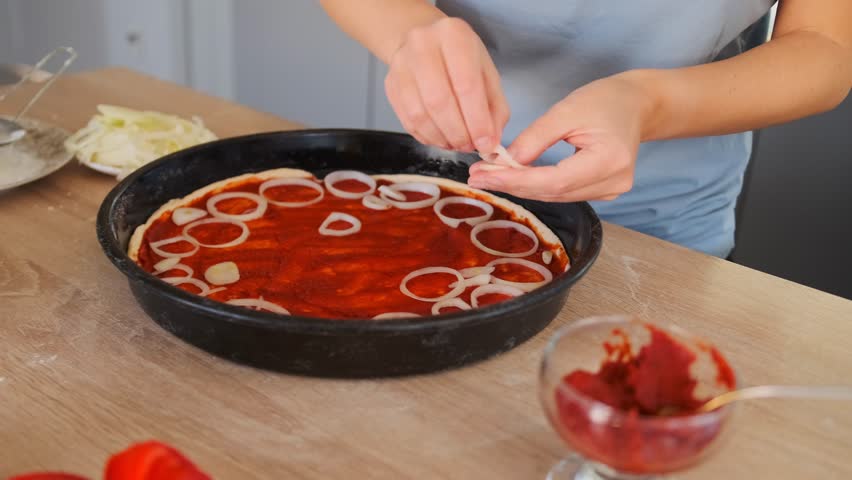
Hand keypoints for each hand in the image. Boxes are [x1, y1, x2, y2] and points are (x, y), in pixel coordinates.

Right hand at [385, 17, 509, 151]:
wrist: (426, 44)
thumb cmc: (461, 60)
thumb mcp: (487, 74)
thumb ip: (494, 108)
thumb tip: (489, 143)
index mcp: (453, 35)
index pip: (466, 84)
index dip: (477, 120)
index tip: (485, 143)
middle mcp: (422, 45)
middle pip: (439, 101)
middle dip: (458, 132)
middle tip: (470, 146)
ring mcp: (401, 65)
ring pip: (419, 114)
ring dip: (441, 138)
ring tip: (456, 144)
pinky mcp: (390, 84)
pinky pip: (407, 120)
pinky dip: (427, 137)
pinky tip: (441, 138)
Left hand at [467, 73, 653, 201]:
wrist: (637, 104)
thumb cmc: (606, 100)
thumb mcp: (567, 110)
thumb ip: (535, 138)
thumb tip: (505, 162)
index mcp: (609, 161)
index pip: (554, 181)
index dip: (516, 181)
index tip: (484, 175)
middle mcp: (614, 182)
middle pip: (553, 193)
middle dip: (512, 185)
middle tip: (476, 176)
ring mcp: (611, 191)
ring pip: (555, 196)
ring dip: (520, 187)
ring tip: (488, 176)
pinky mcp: (603, 191)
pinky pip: (563, 193)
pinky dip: (537, 186)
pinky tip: (513, 178)